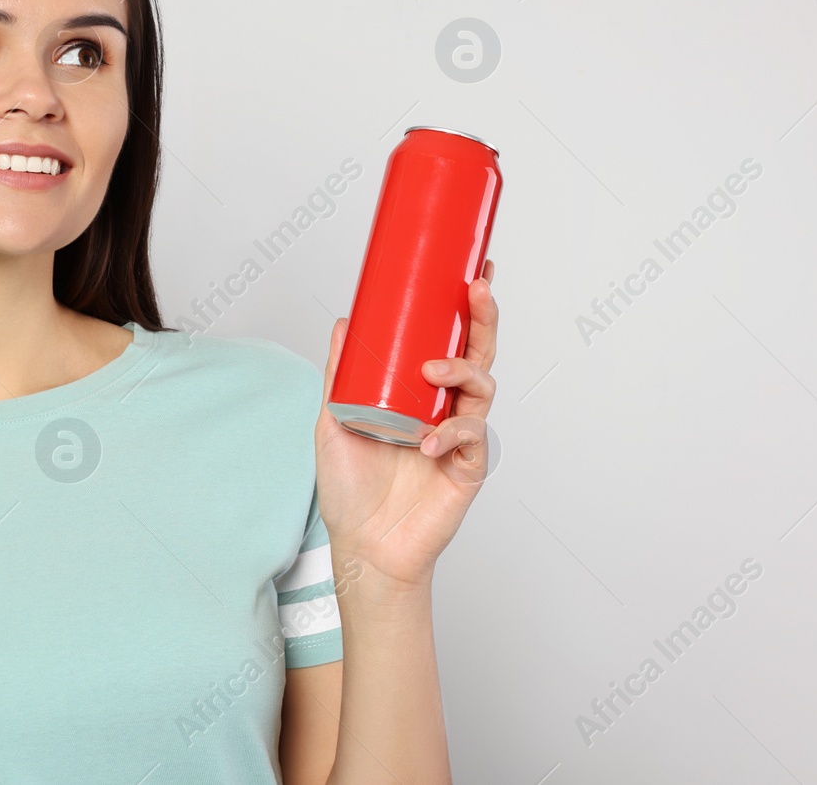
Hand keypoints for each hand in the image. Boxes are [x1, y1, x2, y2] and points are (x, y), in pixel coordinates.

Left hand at [312, 259, 498, 596]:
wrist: (362, 545)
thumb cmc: (351, 488)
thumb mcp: (333, 420)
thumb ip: (340, 374)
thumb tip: (344, 321)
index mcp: (420, 391)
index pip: (450, 340)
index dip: (465, 308)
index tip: (472, 270)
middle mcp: (445, 407)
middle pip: (478, 353)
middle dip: (483, 318)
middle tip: (476, 289)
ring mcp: (460, 436)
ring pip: (482, 387)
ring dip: (462, 370)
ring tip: (435, 370)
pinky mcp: (468, 467)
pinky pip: (471, 437)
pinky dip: (452, 433)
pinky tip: (428, 441)